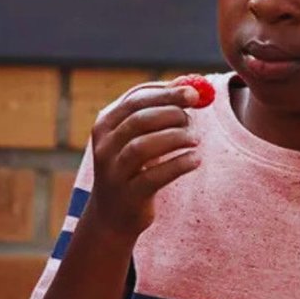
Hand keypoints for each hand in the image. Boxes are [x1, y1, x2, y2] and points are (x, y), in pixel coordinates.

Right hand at [86, 84, 201, 236]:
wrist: (112, 214)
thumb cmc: (131, 167)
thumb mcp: (136, 137)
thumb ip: (157, 110)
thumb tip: (187, 84)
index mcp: (105, 125)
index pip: (135, 100)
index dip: (166, 93)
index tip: (194, 93)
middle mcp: (104, 146)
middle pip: (138, 120)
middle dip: (172, 113)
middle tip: (194, 116)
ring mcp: (113, 172)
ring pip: (143, 146)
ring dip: (175, 138)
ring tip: (195, 139)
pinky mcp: (128, 195)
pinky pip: (155, 176)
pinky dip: (179, 164)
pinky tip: (195, 159)